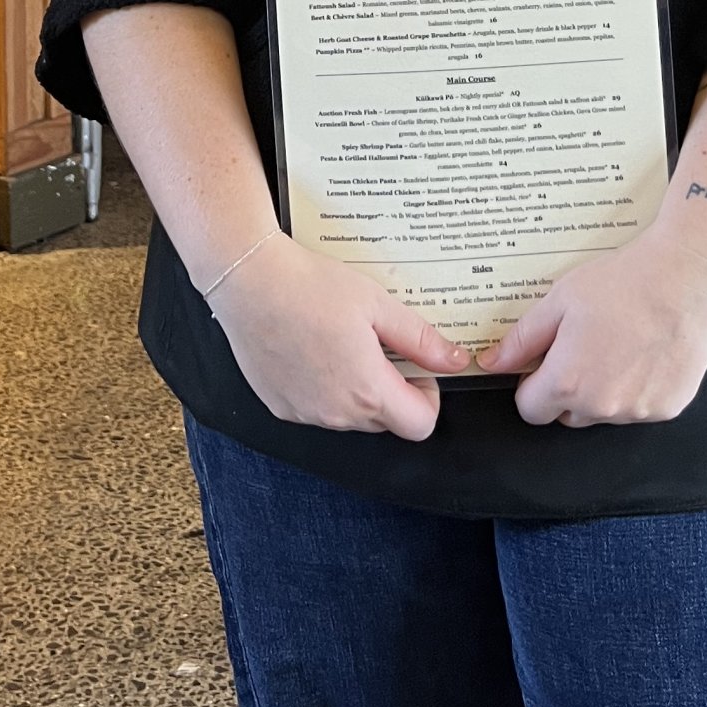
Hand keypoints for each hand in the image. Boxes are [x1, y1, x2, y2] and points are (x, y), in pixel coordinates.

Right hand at [207, 236, 471, 438]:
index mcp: (367, 392)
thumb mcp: (378, 305)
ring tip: (344, 341)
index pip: (419, 426)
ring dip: (358, 390)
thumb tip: (456, 361)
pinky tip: (315, 348)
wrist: (249, 281)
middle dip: (392, 389)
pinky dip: (325, 389)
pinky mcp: (280, 406)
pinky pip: (318, 410)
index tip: (415, 365)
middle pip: (385, 421)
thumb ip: (420, 340)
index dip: (427, 396)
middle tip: (379, 344)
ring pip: (350, 417)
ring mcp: (305, 414)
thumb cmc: (312, 287)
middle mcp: (336, 415)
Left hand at [473, 224, 706, 426]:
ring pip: (604, 412)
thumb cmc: (623, 283)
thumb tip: (491, 363)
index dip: (532, 384)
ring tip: (620, 342)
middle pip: (567, 414)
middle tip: (585, 344)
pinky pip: (639, 407)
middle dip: (568, 388)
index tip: (545, 360)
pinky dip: (637, 388)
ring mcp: (637, 412)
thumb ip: (522, 339)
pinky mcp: (668, 408)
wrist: (686, 275)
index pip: (530, 409)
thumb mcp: (560, 300)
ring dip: (603, 390)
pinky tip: (646, 350)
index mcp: (567, 382)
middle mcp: (601, 407)